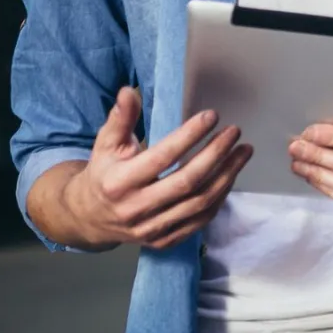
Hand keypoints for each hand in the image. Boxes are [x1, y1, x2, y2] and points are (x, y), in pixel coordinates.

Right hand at [60, 86, 253, 249]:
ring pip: (199, 202)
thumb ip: (120, 119)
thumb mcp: (105, 145)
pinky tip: (230, 176)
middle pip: (187, 181)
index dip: (189, 135)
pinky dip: (219, 198)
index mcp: (119, 182)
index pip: (162, 157)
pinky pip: (200, 221)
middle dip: (217, 154)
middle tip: (235, 132)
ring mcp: (150, 228)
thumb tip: (130, 91)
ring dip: (227, 175)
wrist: (88, 218)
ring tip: (243, 151)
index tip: (212, 116)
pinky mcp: (163, 241)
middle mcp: (135, 208)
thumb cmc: (103, 174)